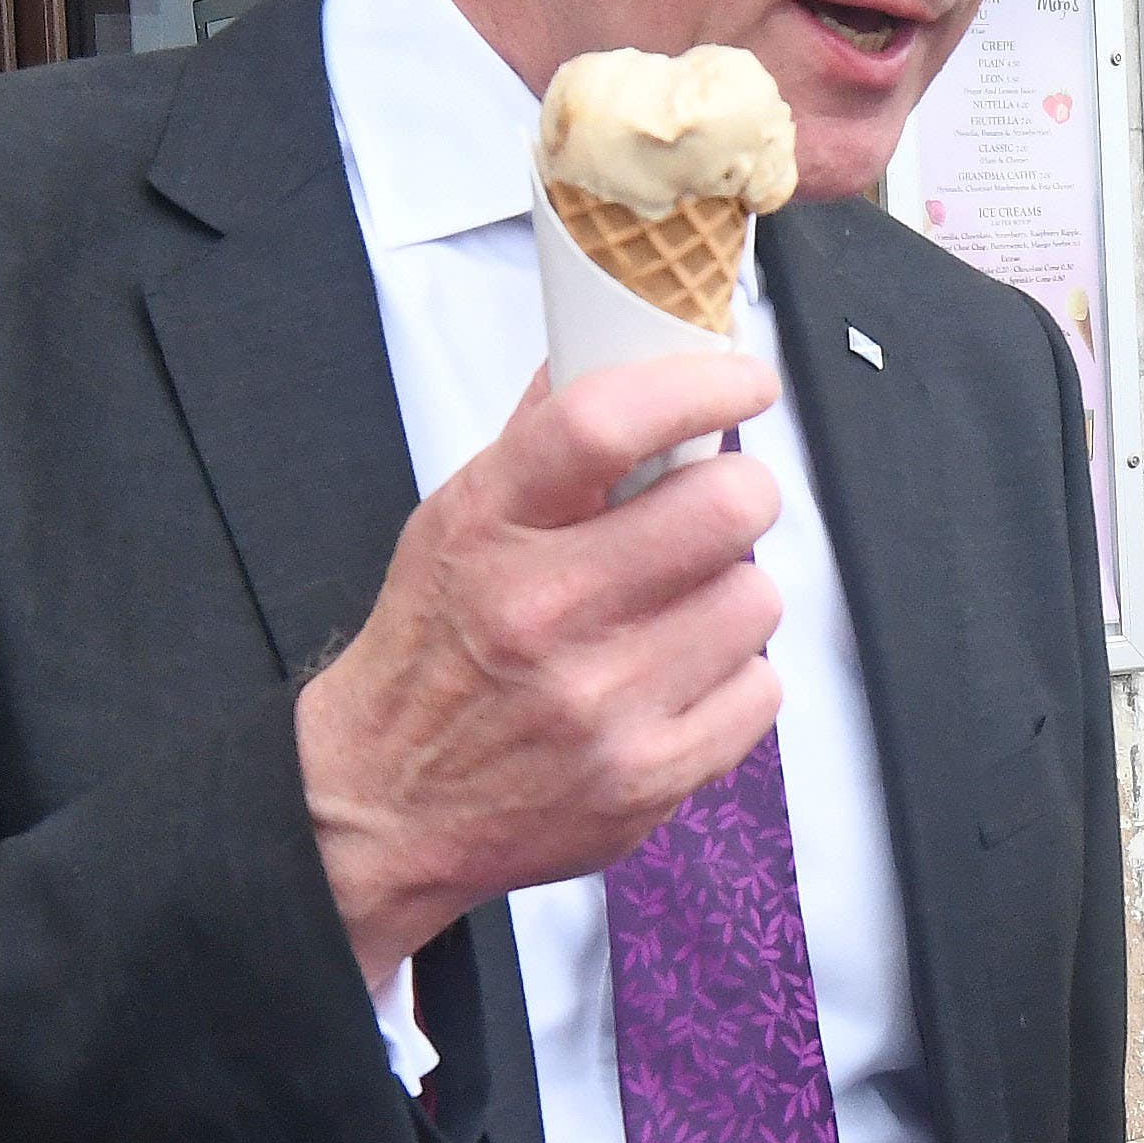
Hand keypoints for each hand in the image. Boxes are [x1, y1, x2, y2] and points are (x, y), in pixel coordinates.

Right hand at [298, 353, 784, 984]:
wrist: (383, 804)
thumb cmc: (431, 651)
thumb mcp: (454, 521)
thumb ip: (538, 439)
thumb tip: (606, 338)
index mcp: (492, 526)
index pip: (608, 420)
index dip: (697, 383)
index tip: (741, 376)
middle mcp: (546, 610)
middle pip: (723, 506)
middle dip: (738, 493)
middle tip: (713, 507)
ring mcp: (602, 701)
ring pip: (756, 597)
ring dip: (731, 594)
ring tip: (676, 609)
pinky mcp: (646, 775)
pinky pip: (760, 689)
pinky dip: (732, 680)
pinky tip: (675, 679)